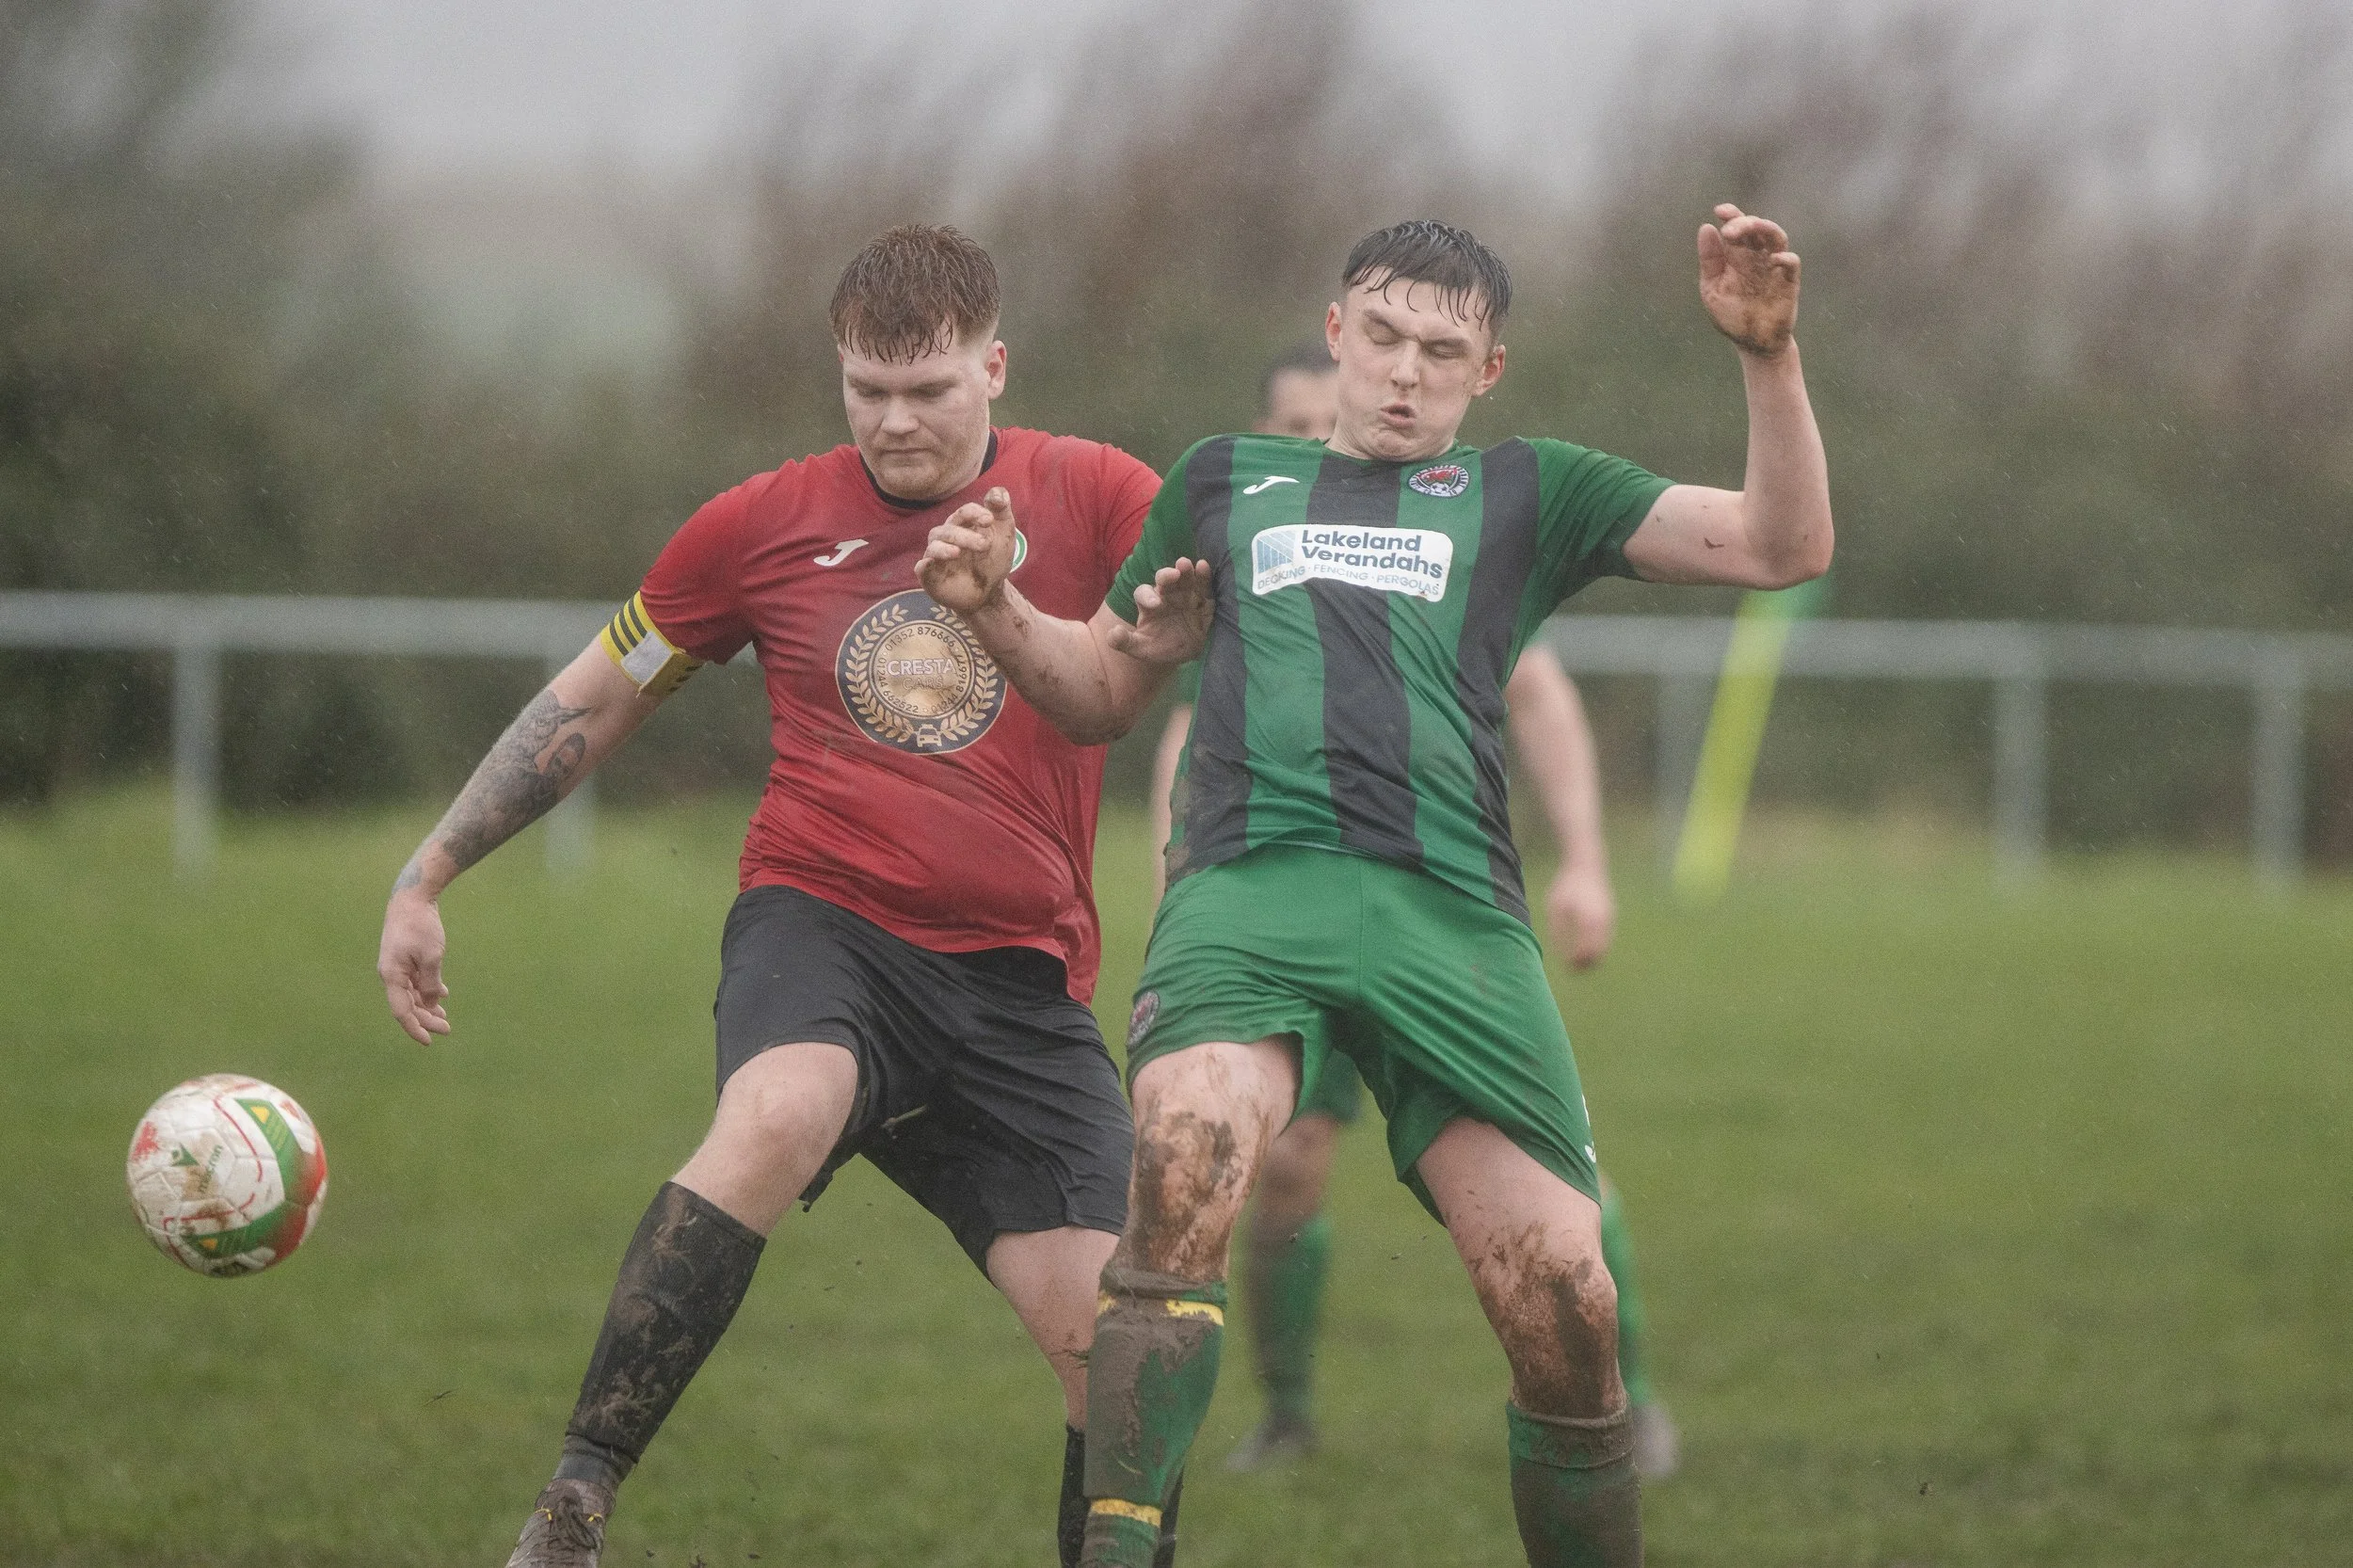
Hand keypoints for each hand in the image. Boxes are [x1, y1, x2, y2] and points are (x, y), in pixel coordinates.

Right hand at [379, 887, 451, 1043]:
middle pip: (407, 1005)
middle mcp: (391, 975)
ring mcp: (397, 967)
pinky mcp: (404, 960)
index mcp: (392, 976)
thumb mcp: (431, 957)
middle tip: (447, 1029)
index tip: (429, 1041)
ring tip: (444, 1018)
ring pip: (411, 995)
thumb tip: (431, 1003)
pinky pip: (414, 982)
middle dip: (426, 1019)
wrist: (411, 899)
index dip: (415, 1028)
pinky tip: (442, 996)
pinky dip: (427, 991)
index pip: (401, 1011)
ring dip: (427, 1006)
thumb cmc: (420, 926)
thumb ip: (430, 983)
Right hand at [917, 487, 1017, 613]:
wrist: (990, 593)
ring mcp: (937, 557)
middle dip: (966, 536)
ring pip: (934, 546)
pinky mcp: (930, 576)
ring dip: (945, 548)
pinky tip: (929, 563)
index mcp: (963, 524)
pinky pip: (922, 568)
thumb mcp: (1004, 534)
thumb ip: (1001, 511)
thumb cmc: (994, 560)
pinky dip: (924, 565)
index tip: (989, 520)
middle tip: (984, 545)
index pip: (964, 512)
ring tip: (958, 553)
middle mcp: (946, 537)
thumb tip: (997, 492)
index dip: (975, 513)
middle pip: (949, 530)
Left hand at [1106, 559, 1212, 664]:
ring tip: (1186, 564)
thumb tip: (1112, 633)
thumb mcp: (1140, 648)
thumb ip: (1125, 642)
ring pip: (1184, 580)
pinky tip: (1203, 565)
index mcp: (1149, 604)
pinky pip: (1203, 587)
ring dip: (1186, 572)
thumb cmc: (1159, 647)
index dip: (1147, 596)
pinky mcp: (1203, 602)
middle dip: (1167, 576)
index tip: (1155, 605)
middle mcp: (1166, 596)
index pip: (1144, 594)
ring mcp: (1185, 596)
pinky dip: (1203, 577)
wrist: (1182, 655)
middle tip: (1173, 575)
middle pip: (1164, 581)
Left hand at [1545, 861, 1614, 970]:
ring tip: (1575, 962)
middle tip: (1571, 970)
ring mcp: (1608, 919)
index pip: (1585, 951)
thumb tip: (1558, 955)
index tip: (1566, 967)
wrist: (1586, 866)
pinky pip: (1605, 940)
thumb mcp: (1555, 908)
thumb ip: (1556, 931)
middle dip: (1585, 965)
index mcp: (1587, 919)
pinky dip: (1596, 948)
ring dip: (1591, 958)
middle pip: (1598, 953)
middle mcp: (1602, 921)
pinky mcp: (1609, 918)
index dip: (1576, 963)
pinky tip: (1582, 949)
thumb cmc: (1566, 886)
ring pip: (1604, 948)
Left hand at [1698, 204, 1799, 356]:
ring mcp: (1774, 267)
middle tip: (1730, 230)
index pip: (1736, 228)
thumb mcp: (1712, 289)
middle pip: (1756, 228)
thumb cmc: (1732, 316)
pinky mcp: (1789, 282)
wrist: (1752, 343)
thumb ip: (1710, 261)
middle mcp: (1757, 257)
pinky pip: (1792, 263)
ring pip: (1776, 237)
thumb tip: (1706, 227)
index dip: (1731, 215)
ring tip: (1753, 227)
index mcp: (1737, 257)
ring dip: (1766, 228)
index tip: (1720, 210)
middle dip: (1744, 222)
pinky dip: (1786, 257)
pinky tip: (1774, 259)